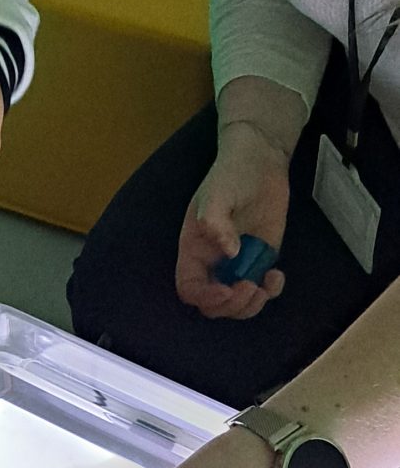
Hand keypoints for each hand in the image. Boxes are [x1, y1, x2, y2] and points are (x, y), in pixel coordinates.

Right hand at [175, 121, 289, 318]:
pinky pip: (263, 290)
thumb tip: (229, 252)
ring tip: (265, 285)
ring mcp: (239, 264)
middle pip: (214, 305)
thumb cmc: (231, 174)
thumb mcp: (218, 193)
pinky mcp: (261, 260)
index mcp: (195, 250)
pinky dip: (271, 291)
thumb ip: (216, 221)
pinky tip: (277, 275)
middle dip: (232, 305)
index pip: (190, 288)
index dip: (205, 296)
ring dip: (252, 304)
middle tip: (249, 287)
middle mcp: (213, 263)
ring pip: (239, 304)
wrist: (261, 162)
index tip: (227, 289)